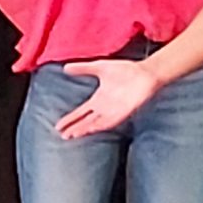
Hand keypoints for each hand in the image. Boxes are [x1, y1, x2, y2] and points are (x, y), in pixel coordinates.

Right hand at [52, 53, 167, 139]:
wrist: (144, 72)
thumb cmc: (124, 70)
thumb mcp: (99, 67)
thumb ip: (82, 68)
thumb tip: (65, 68)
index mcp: (98, 100)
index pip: (81, 112)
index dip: (70, 119)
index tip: (58, 126)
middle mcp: (104, 108)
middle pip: (86, 121)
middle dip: (75, 128)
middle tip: (63, 136)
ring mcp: (113, 111)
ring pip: (96, 124)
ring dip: (85, 129)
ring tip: (74, 134)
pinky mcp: (123, 112)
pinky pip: (110, 121)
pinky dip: (100, 125)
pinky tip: (91, 128)